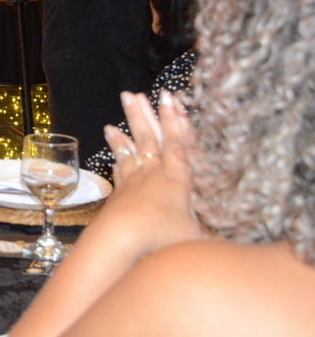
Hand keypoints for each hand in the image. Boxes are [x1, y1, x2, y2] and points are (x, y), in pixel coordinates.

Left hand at [100, 92, 205, 254]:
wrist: (120, 239)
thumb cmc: (161, 236)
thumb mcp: (194, 237)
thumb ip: (210, 235)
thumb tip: (225, 242)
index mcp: (175, 178)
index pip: (176, 142)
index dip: (173, 119)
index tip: (167, 97)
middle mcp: (152, 174)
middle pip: (147, 138)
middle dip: (141, 115)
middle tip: (131, 94)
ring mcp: (132, 182)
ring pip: (128, 151)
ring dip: (123, 133)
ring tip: (112, 123)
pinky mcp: (118, 193)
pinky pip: (119, 172)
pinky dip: (116, 161)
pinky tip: (113, 158)